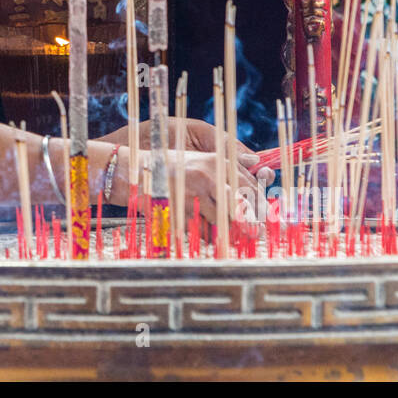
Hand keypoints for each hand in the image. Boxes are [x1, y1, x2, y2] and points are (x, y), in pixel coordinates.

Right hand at [101, 118, 272, 230]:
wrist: (131, 171)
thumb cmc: (167, 166)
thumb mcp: (198, 160)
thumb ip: (225, 169)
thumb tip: (254, 168)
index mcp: (216, 161)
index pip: (249, 186)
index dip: (259, 204)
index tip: (266, 217)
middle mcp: (208, 177)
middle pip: (241, 206)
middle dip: (250, 223)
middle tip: (256, 233)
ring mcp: (194, 195)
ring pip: (222, 222)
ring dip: (225, 232)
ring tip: (226, 235)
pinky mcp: (181, 212)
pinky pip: (201, 232)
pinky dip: (204, 237)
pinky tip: (202, 234)